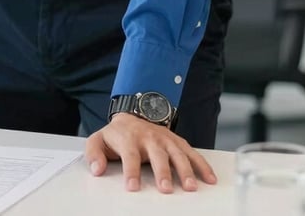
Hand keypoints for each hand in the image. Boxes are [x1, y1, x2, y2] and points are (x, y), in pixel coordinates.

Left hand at [83, 113, 216, 192]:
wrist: (133, 115)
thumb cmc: (117, 135)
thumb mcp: (99, 140)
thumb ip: (94, 154)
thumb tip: (96, 170)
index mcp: (128, 138)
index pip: (129, 155)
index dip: (131, 171)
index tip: (132, 187)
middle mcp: (149, 137)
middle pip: (157, 154)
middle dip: (162, 172)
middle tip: (165, 189)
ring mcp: (165, 139)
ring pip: (177, 153)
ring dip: (185, 170)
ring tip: (190, 187)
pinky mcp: (178, 141)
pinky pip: (192, 153)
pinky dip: (202, 165)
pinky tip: (210, 179)